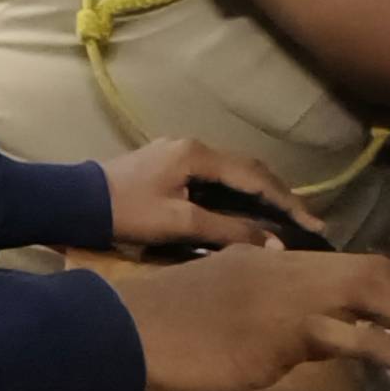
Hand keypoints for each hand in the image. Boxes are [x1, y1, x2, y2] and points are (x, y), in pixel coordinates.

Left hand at [98, 137, 325, 248]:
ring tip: (287, 220)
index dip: (287, 202)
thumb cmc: (127, 211)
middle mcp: (193, 147)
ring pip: (233, 173)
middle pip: (248, 170)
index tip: (314, 224)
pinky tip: (250, 213)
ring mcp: (180, 154)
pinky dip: (239, 194)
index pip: (255, 177)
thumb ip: (227, 230)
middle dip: (280, 196)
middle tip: (307, 223)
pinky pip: (217, 178)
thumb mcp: (179, 224)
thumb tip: (273, 243)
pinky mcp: (171, 167)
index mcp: (197, 155)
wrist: (75, 202)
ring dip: (260, 194)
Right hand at [113, 245, 389, 390]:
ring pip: (371, 293)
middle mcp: (286, 268)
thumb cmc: (166, 323)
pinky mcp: (273, 331)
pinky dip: (382, 343)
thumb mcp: (230, 307)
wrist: (119, 328)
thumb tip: (324, 332)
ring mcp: (281, 297)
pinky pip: (340, 333)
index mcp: (275, 259)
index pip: (360, 267)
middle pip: (380, 273)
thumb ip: (278, 314)